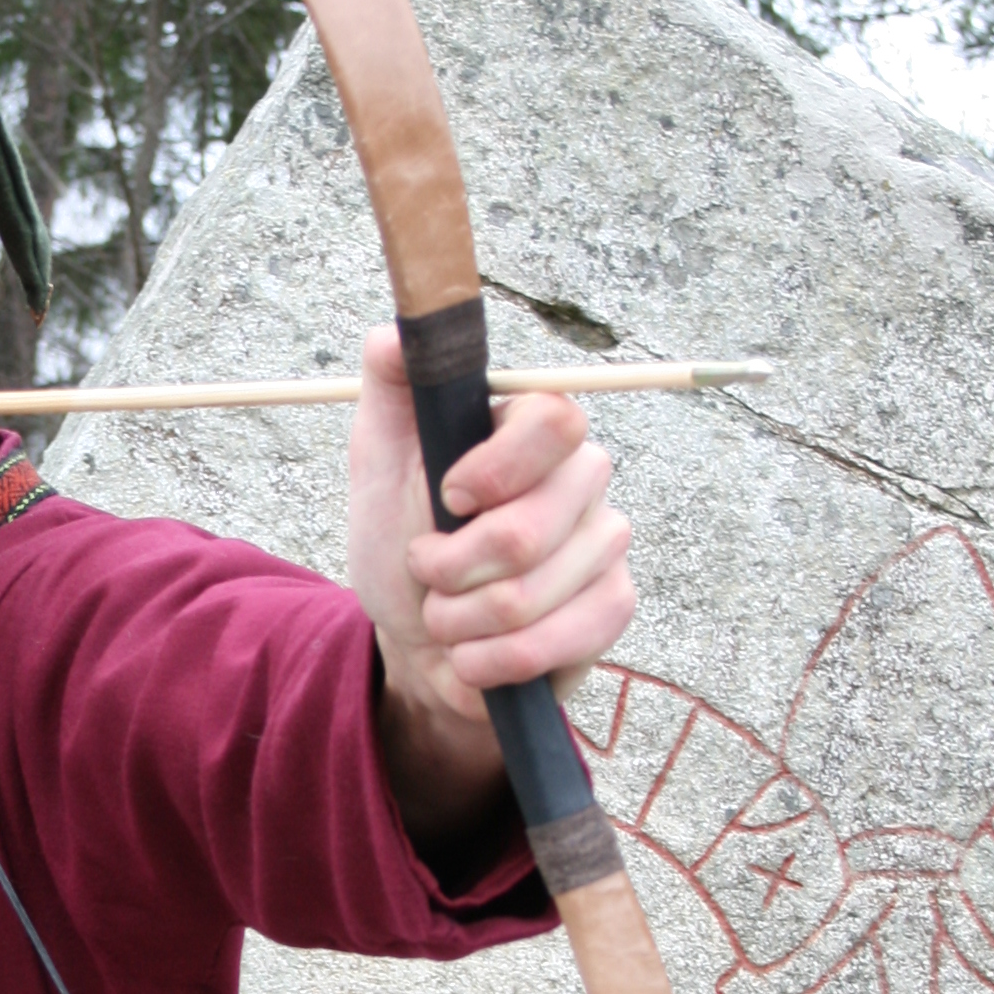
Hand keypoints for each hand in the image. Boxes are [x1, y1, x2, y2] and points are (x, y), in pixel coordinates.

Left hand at [348, 327, 636, 838]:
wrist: (416, 641)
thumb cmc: (402, 543)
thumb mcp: (380, 459)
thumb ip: (393, 387)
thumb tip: (398, 332)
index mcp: (534, 429)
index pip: (554, 422)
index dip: (496, 469)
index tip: (449, 495)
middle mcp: (584, 478)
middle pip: (528, 529)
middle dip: (450, 570)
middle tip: (427, 571)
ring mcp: (606, 544)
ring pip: (526, 596)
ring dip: (458, 620)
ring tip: (447, 614)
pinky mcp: (613, 607)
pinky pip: (552, 642)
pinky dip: (489, 660)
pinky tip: (475, 654)